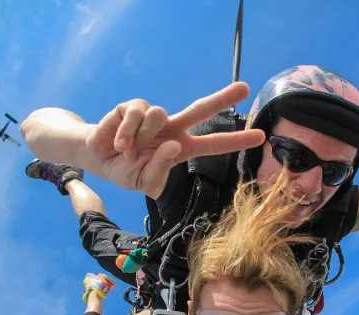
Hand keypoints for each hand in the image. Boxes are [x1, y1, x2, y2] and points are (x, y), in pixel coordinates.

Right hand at [85, 82, 265, 197]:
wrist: (97, 159)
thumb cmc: (127, 171)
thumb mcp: (145, 182)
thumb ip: (160, 170)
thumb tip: (173, 147)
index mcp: (181, 148)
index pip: (213, 144)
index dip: (236, 140)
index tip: (261, 136)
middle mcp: (172, 128)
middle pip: (201, 109)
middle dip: (223, 98)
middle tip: (245, 88)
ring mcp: (154, 116)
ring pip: (159, 115)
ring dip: (141, 138)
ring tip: (129, 151)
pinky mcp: (133, 107)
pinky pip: (136, 114)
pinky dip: (126, 133)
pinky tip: (119, 144)